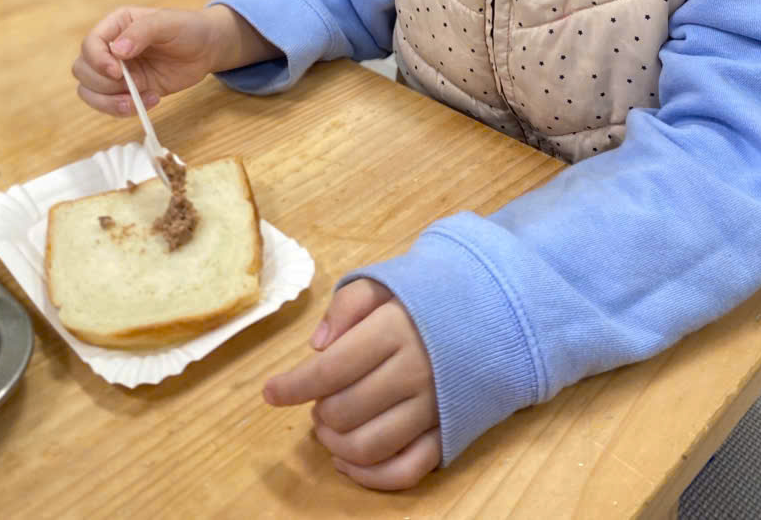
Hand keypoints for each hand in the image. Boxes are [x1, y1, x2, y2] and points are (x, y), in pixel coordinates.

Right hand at [72, 5, 224, 115]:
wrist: (207, 48)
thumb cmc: (188, 28)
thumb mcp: (168, 22)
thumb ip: (142, 32)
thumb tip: (117, 51)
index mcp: (116, 25)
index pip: (89, 44)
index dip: (98, 61)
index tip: (118, 71)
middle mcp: (110, 49)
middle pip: (82, 71)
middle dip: (103, 84)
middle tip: (134, 85)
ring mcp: (118, 72)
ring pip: (89, 91)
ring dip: (110, 102)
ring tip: (138, 99)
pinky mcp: (129, 90)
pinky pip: (110, 105)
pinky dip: (125, 109)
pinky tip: (152, 100)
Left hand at [263, 279, 441, 490]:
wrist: (490, 313)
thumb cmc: (425, 298)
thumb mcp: (385, 284)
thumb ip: (346, 305)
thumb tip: (317, 346)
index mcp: (395, 330)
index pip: (331, 369)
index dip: (294, 385)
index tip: (270, 392)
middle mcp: (415, 372)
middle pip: (345, 411)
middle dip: (318, 411)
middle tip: (316, 401)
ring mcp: (434, 408)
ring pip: (369, 447)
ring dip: (335, 445)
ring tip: (328, 427)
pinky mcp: (448, 434)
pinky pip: (405, 471)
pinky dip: (369, 477)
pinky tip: (347, 462)